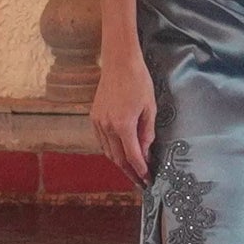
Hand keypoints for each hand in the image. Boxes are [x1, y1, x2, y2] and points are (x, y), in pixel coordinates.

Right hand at [90, 50, 157, 186]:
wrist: (119, 63)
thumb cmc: (138, 82)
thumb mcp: (150, 108)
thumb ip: (147, 133)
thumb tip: (146, 153)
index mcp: (123, 125)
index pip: (133, 156)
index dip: (141, 170)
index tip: (148, 179)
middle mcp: (107, 126)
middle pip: (118, 158)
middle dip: (130, 172)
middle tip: (141, 181)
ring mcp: (98, 122)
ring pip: (108, 152)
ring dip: (120, 163)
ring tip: (131, 171)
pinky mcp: (94, 117)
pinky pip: (102, 141)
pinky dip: (111, 150)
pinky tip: (119, 153)